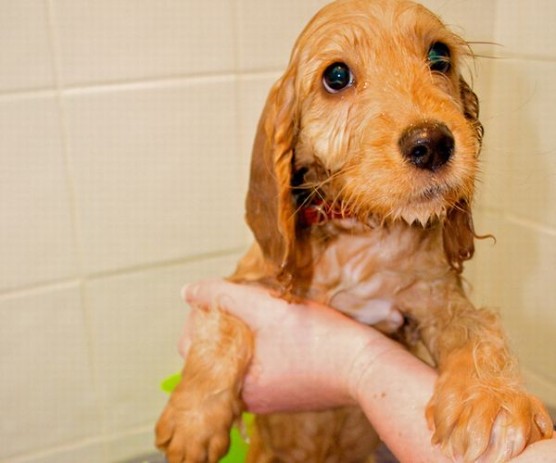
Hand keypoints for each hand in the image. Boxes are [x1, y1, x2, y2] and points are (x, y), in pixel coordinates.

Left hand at [181, 279, 399, 413]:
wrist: (367, 366)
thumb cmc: (318, 340)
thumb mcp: (265, 308)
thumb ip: (223, 295)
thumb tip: (187, 291)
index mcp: (236, 385)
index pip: (193, 351)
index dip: (202, 319)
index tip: (223, 300)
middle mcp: (249, 400)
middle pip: (217, 354)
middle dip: (223, 325)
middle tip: (242, 303)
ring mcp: (270, 399)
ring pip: (239, 359)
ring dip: (243, 333)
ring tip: (260, 312)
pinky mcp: (289, 393)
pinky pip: (260, 367)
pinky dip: (261, 346)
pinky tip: (278, 329)